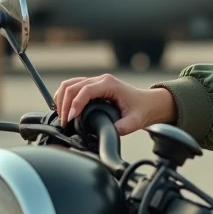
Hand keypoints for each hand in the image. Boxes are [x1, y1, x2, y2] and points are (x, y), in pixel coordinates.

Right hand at [53, 73, 176, 135]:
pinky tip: (64, 110)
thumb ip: (121, 128)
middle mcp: (101, 80)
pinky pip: (73, 87)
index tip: (69, 119)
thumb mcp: (134, 121)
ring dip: (62, 99)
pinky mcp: (93, 87)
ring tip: (62, 117)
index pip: (84, 91)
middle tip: (64, 122)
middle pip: (72, 86)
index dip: (74, 104)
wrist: (150, 103)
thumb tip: (106, 133)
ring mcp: (96, 82)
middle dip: (64, 104)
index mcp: (109, 84)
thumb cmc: (143, 109)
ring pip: (69, 85)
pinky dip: (65, 97)